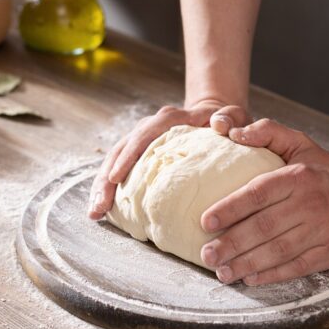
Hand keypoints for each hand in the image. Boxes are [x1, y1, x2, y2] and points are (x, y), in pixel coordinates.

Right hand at [87, 102, 249, 219]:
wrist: (216, 118)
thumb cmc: (226, 121)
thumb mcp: (234, 115)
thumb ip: (231, 117)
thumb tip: (218, 124)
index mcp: (169, 119)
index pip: (145, 134)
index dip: (129, 155)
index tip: (117, 177)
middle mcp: (149, 128)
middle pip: (120, 150)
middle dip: (106, 179)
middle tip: (98, 207)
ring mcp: (141, 142)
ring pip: (114, 162)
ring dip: (102, 187)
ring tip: (94, 213)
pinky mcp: (139, 156)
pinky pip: (119, 171)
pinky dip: (110, 188)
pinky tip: (103, 211)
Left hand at [199, 119, 328, 285]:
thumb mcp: (302, 144)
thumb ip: (268, 132)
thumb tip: (234, 134)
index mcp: (298, 177)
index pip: (258, 193)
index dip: (230, 209)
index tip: (205, 222)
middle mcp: (309, 204)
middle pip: (263, 227)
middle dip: (231, 243)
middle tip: (207, 255)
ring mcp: (321, 230)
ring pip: (277, 251)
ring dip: (246, 263)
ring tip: (222, 271)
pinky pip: (296, 266)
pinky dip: (271, 274)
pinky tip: (251, 278)